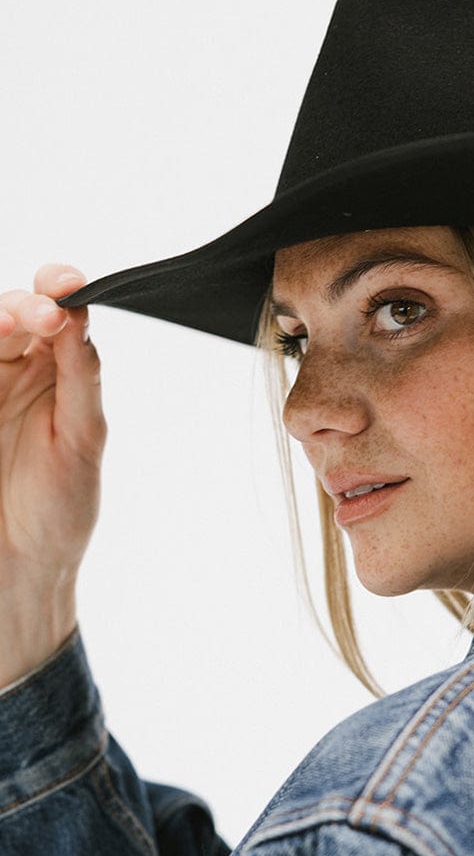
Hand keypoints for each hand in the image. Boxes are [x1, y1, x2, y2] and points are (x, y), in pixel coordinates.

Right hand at [0, 265, 104, 686]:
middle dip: (25, 307)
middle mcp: (13, 372)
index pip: (56, 317)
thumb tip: (79, 317)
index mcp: (55, 373)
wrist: (20, 570)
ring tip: (14, 327)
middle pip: (11, 315)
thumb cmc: (58, 509)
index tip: (68, 285)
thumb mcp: (82, 439)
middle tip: (42, 316)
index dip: (59, 292)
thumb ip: (79, 376)